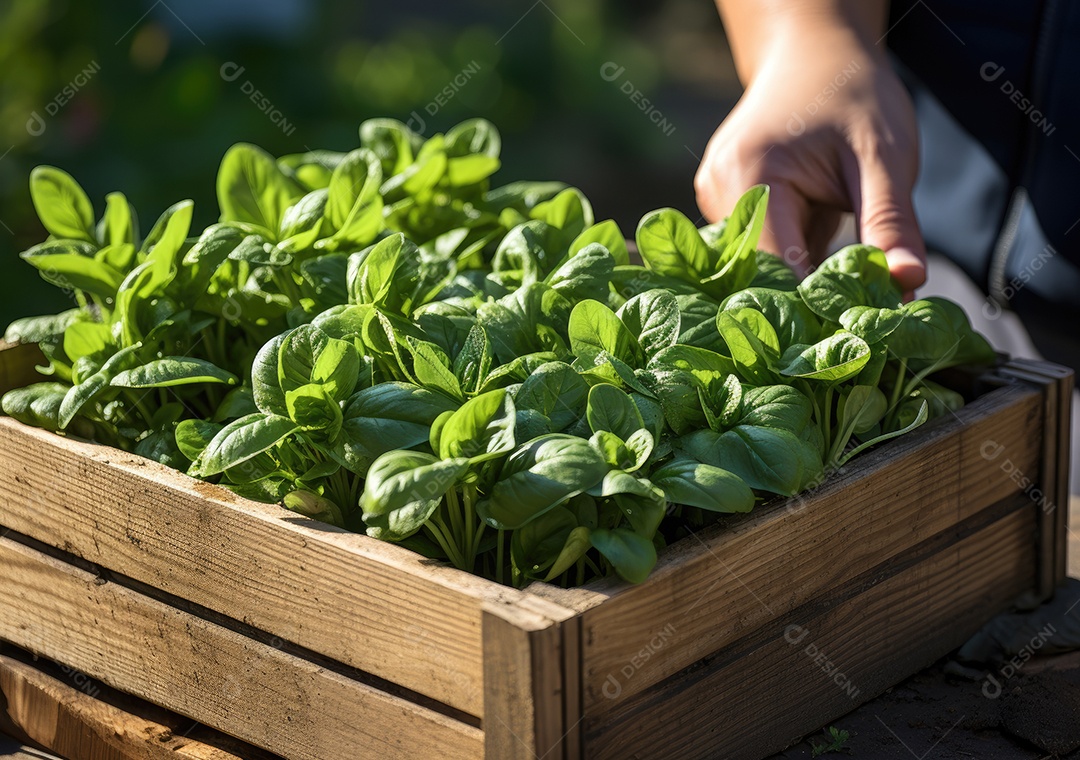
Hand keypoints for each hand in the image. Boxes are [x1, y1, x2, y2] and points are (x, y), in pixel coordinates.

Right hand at [694, 29, 925, 291]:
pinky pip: (758, 251)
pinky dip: (794, 260)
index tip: (859, 327)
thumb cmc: (852, 95)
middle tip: (862, 313)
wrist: (814, 55)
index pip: (775, 264)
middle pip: (761, 271)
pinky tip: (819, 251)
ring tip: (843, 275)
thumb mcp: (883, 157)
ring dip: (802, 279)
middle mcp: (717, 191)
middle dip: (810, 295)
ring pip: (759, 266)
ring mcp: (713, 200)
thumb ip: (891, 223)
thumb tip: (907, 285)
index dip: (814, 301)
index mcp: (748, 174)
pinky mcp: (722, 207)